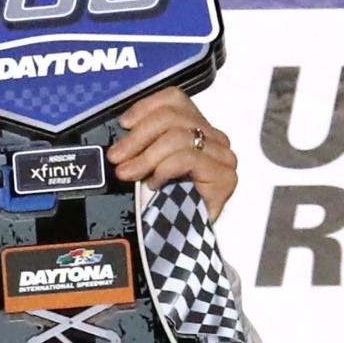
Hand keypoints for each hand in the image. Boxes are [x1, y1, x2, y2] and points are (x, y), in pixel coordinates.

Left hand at [106, 87, 237, 220]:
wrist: (176, 243)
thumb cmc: (162, 204)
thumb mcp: (146, 164)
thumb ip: (141, 142)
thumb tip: (120, 130)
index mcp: (196, 128)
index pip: (174, 99)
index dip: (145, 107)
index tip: (123, 125)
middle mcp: (213, 138)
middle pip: (173, 116)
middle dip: (138, 137)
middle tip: (118, 157)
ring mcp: (223, 157)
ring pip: (179, 136)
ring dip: (146, 156)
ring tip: (130, 174)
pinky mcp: (225, 177)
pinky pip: (189, 157)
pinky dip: (166, 168)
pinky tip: (156, 184)